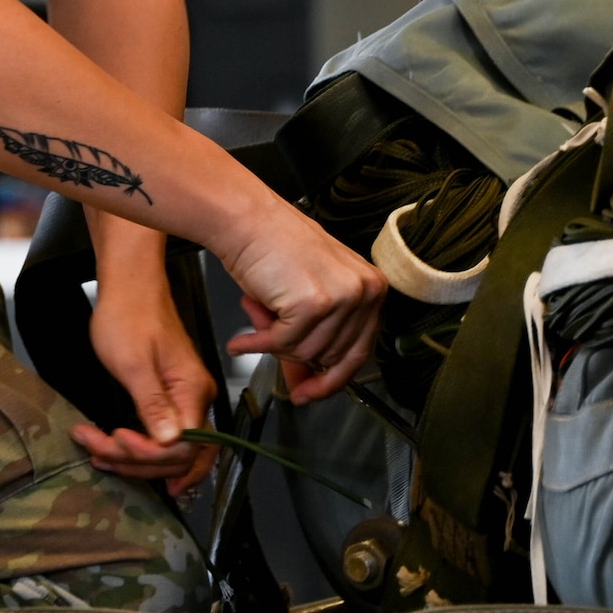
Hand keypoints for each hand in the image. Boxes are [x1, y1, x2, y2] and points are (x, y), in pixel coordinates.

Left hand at [72, 246, 218, 496]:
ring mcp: (184, 398)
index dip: (150, 454)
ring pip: (168, 450)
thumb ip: (153, 405)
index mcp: (192, 389)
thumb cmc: (129, 315)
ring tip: (97, 453)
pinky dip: (137, 450)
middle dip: (136, 461)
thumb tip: (170, 442)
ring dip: (133, 460)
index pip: (185, 447)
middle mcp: (195, 398)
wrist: (129, 287)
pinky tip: (115, 452)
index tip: (117, 441)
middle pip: (179, 455)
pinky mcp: (169, 397)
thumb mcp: (133, 363)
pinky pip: (161, 436)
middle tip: (99, 451)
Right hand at [214, 197, 386, 404]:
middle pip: (331, 356)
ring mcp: (342, 297)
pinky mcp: (313, 303)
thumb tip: (305, 387)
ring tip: (258, 318)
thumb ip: (312, 341)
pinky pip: (282, 344)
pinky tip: (241, 341)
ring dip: (274, 345)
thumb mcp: (306, 295)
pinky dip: (256, 345)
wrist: (247, 219)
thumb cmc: (273, 247)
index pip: (359, 351)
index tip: (311, 392)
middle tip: (270, 349)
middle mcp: (364, 291)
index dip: (331, 379)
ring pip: (306, 352)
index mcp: (371, 286)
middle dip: (295, 358)